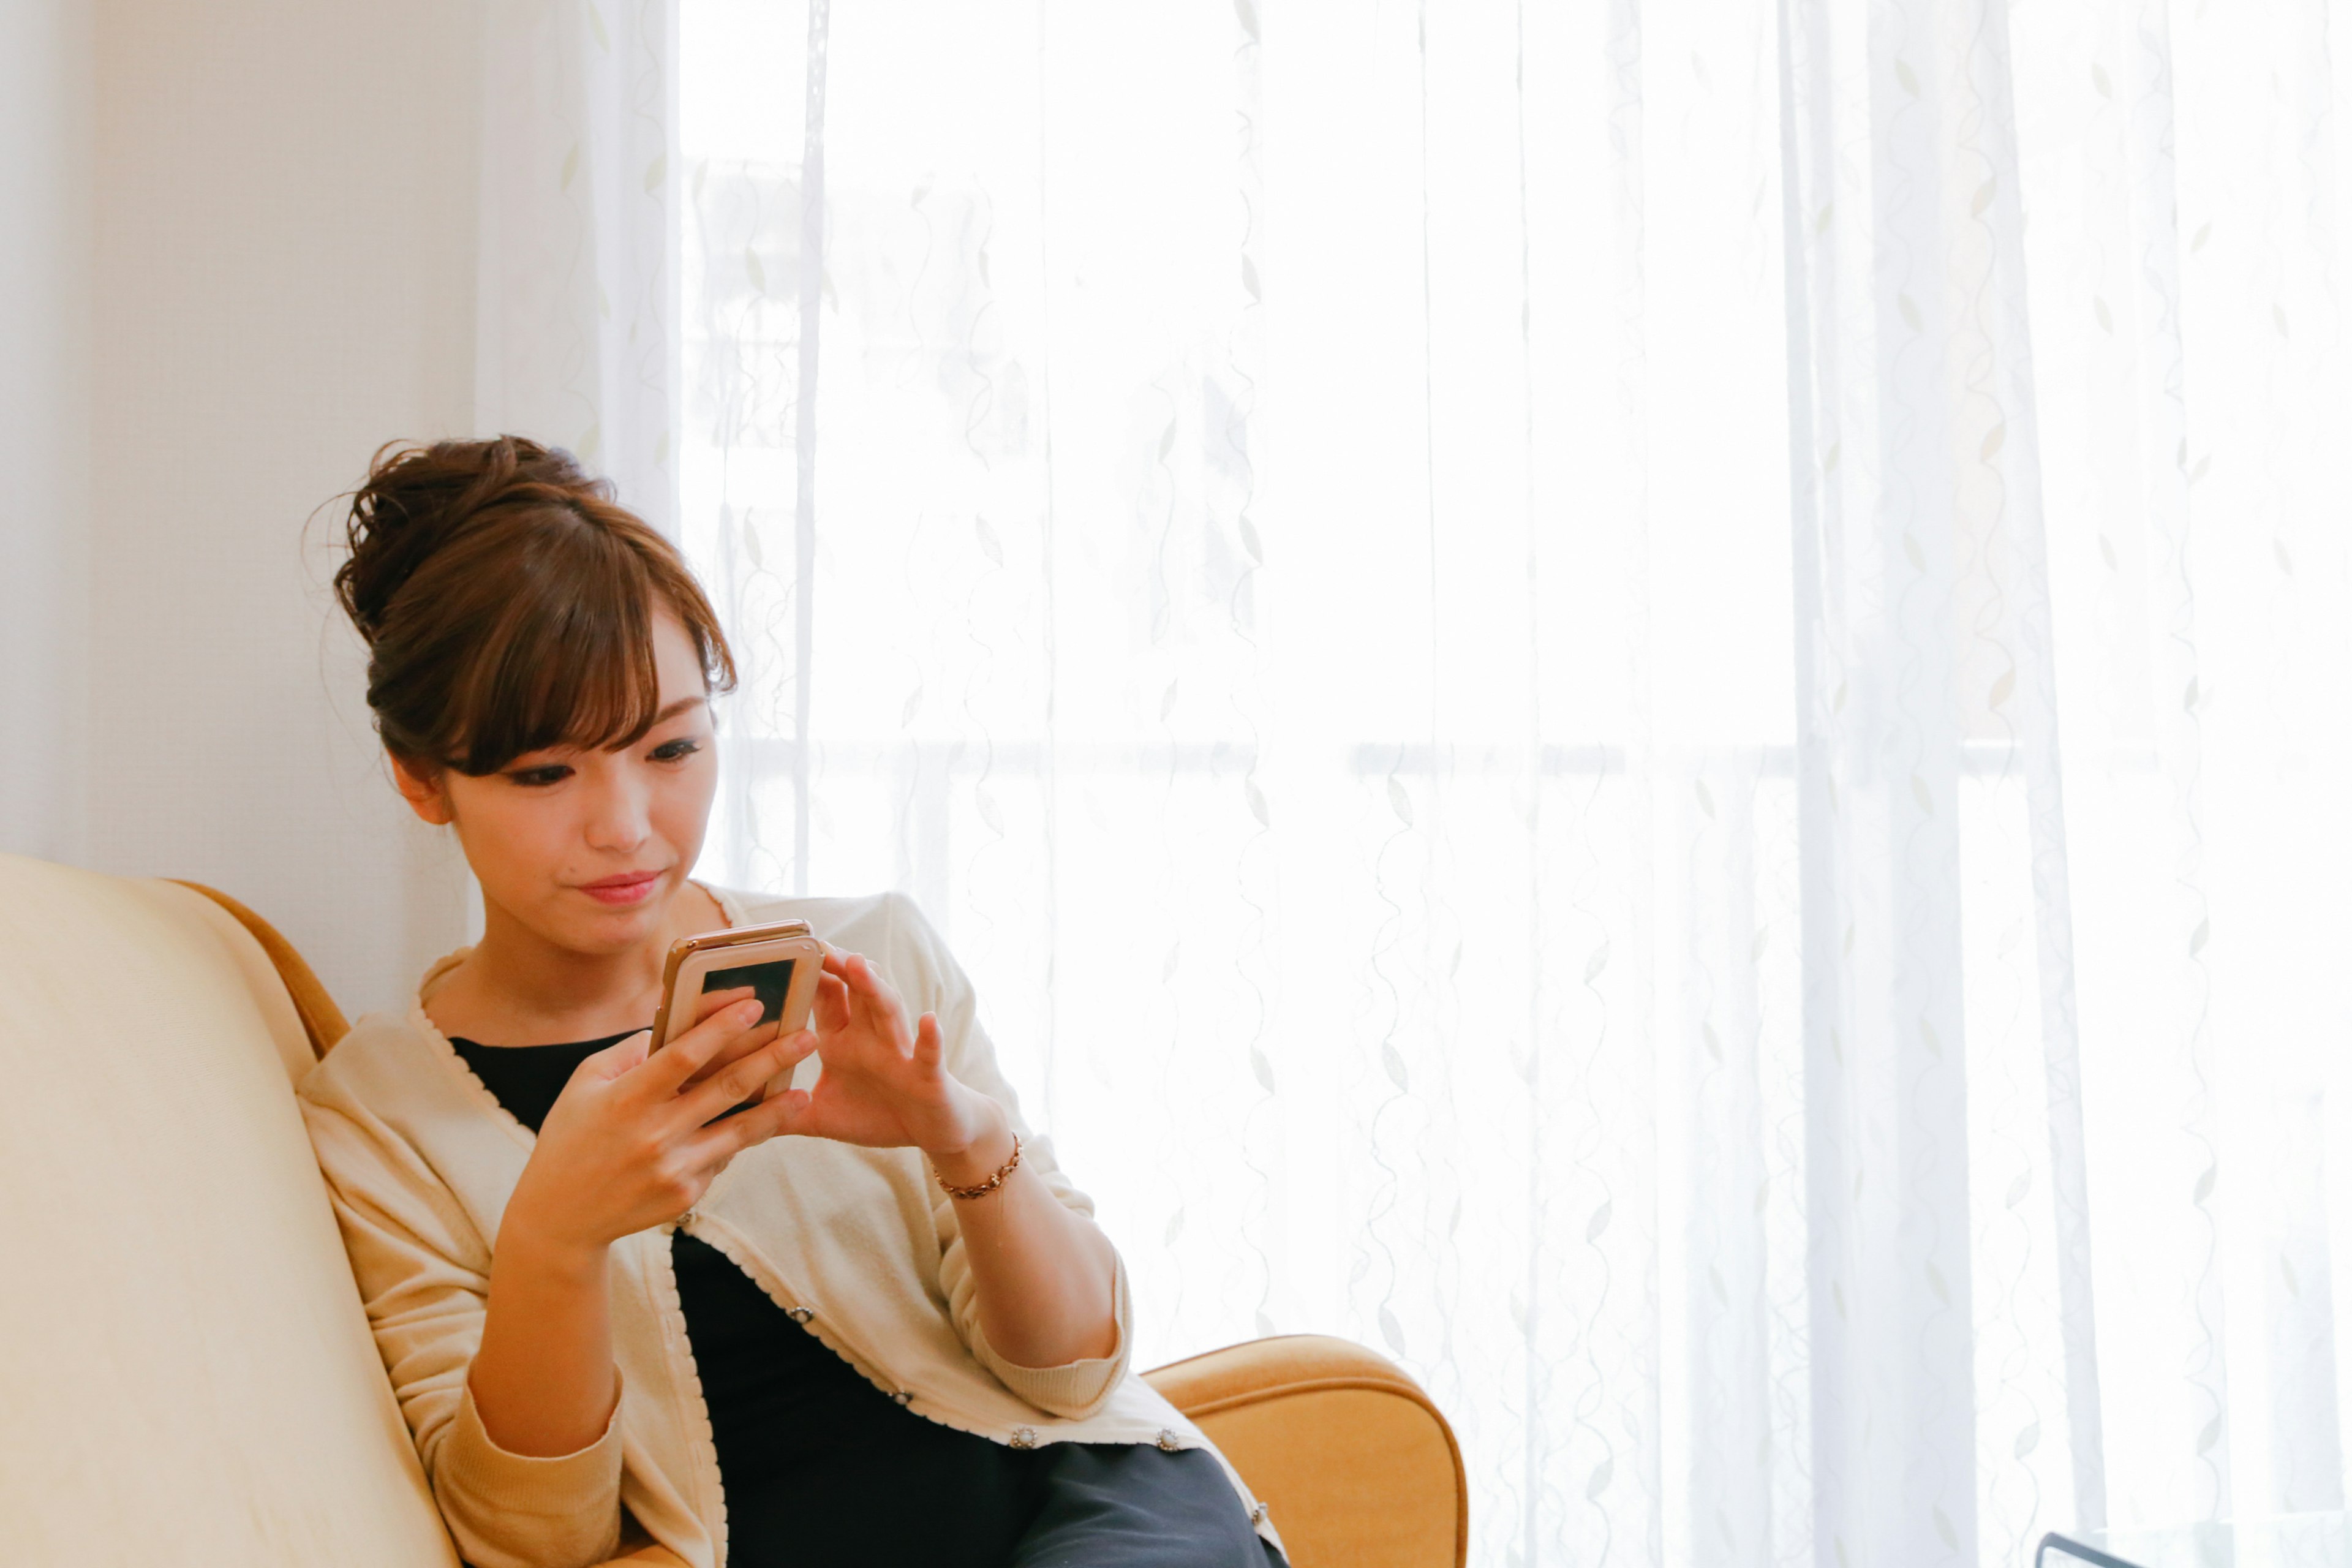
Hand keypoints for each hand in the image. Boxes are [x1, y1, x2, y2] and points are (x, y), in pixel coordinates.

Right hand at [499, 987, 821, 1259]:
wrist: (561, 1217)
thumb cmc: (571, 1138)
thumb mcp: (585, 1084)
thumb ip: (629, 1051)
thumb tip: (673, 1020)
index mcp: (627, 1099)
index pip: (684, 1055)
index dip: (722, 1028)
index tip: (755, 1004)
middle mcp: (654, 1134)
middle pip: (727, 1089)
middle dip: (772, 1058)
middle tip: (806, 1037)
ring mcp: (673, 1168)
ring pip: (739, 1131)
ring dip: (777, 1108)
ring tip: (804, 1090)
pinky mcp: (685, 1194)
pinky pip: (722, 1159)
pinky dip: (740, 1139)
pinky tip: (760, 1125)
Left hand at [762, 946, 1005, 1168]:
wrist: (933, 1132)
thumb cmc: (880, 1115)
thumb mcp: (822, 1117)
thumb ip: (782, 1114)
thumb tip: (733, 1119)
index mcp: (844, 1040)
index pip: (823, 996)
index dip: (804, 975)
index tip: (777, 951)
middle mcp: (871, 1037)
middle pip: (854, 990)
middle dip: (837, 965)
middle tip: (814, 942)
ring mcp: (900, 1053)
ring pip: (888, 1011)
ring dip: (874, 988)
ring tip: (858, 965)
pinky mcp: (928, 1076)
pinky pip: (928, 1054)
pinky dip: (930, 1038)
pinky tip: (928, 1020)